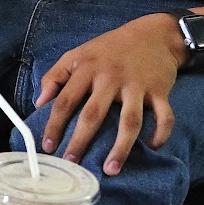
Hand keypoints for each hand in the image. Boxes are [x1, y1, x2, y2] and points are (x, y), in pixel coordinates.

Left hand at [34, 15, 187, 175]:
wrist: (153, 34)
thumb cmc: (110, 48)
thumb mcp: (78, 54)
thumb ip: (55, 76)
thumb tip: (39, 102)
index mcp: (87, 69)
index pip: (65, 101)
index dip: (55, 125)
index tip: (48, 147)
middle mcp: (111, 78)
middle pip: (93, 115)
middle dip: (80, 141)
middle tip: (72, 163)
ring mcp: (137, 85)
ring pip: (129, 122)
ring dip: (120, 148)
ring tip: (110, 170)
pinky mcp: (160, 91)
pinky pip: (164, 117)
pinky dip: (160, 134)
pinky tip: (150, 148)